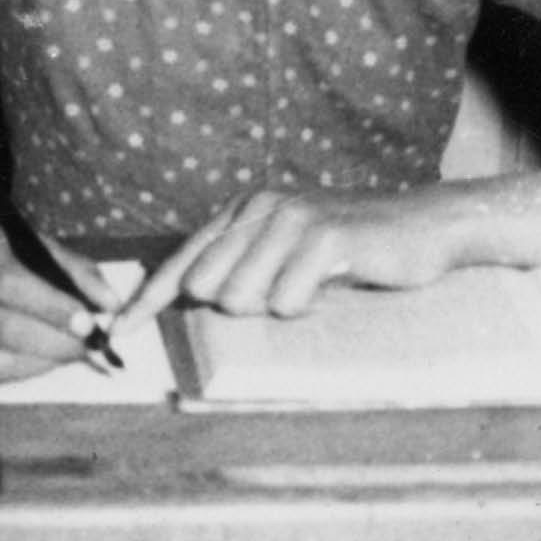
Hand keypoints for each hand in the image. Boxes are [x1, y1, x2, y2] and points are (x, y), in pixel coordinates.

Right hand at [0, 212, 121, 381]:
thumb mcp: (32, 240)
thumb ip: (74, 270)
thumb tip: (110, 306)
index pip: (8, 282)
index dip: (52, 308)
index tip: (89, 322)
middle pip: (3, 329)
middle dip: (56, 343)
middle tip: (90, 345)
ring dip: (43, 363)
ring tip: (70, 353)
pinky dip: (21, 372)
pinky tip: (40, 358)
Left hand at [119, 187, 460, 330]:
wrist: (426, 225)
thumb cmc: (355, 247)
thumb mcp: (290, 250)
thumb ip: (243, 266)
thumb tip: (189, 299)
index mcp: (244, 210)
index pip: (183, 262)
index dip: (145, 301)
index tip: (114, 334)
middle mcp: (260, 206)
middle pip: (207, 287)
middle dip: (238, 308)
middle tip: (291, 292)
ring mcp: (291, 217)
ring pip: (242, 297)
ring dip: (278, 306)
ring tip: (315, 285)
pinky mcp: (324, 235)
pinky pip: (286, 300)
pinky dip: (307, 306)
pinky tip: (334, 284)